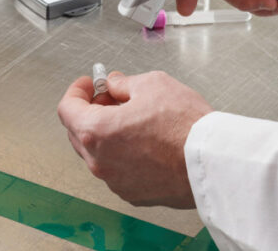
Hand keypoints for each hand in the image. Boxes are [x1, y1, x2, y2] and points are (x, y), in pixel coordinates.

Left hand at [57, 70, 212, 207]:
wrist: (210, 163)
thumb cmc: (184, 126)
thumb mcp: (152, 84)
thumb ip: (124, 83)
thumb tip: (115, 84)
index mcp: (96, 131)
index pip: (67, 109)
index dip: (77, 91)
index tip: (88, 84)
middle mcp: (99, 161)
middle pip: (78, 132)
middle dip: (91, 111)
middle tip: (112, 96)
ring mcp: (115, 181)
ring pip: (98, 153)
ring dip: (106, 133)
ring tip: (133, 118)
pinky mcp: (133, 193)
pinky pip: (116, 169)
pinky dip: (122, 154)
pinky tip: (143, 141)